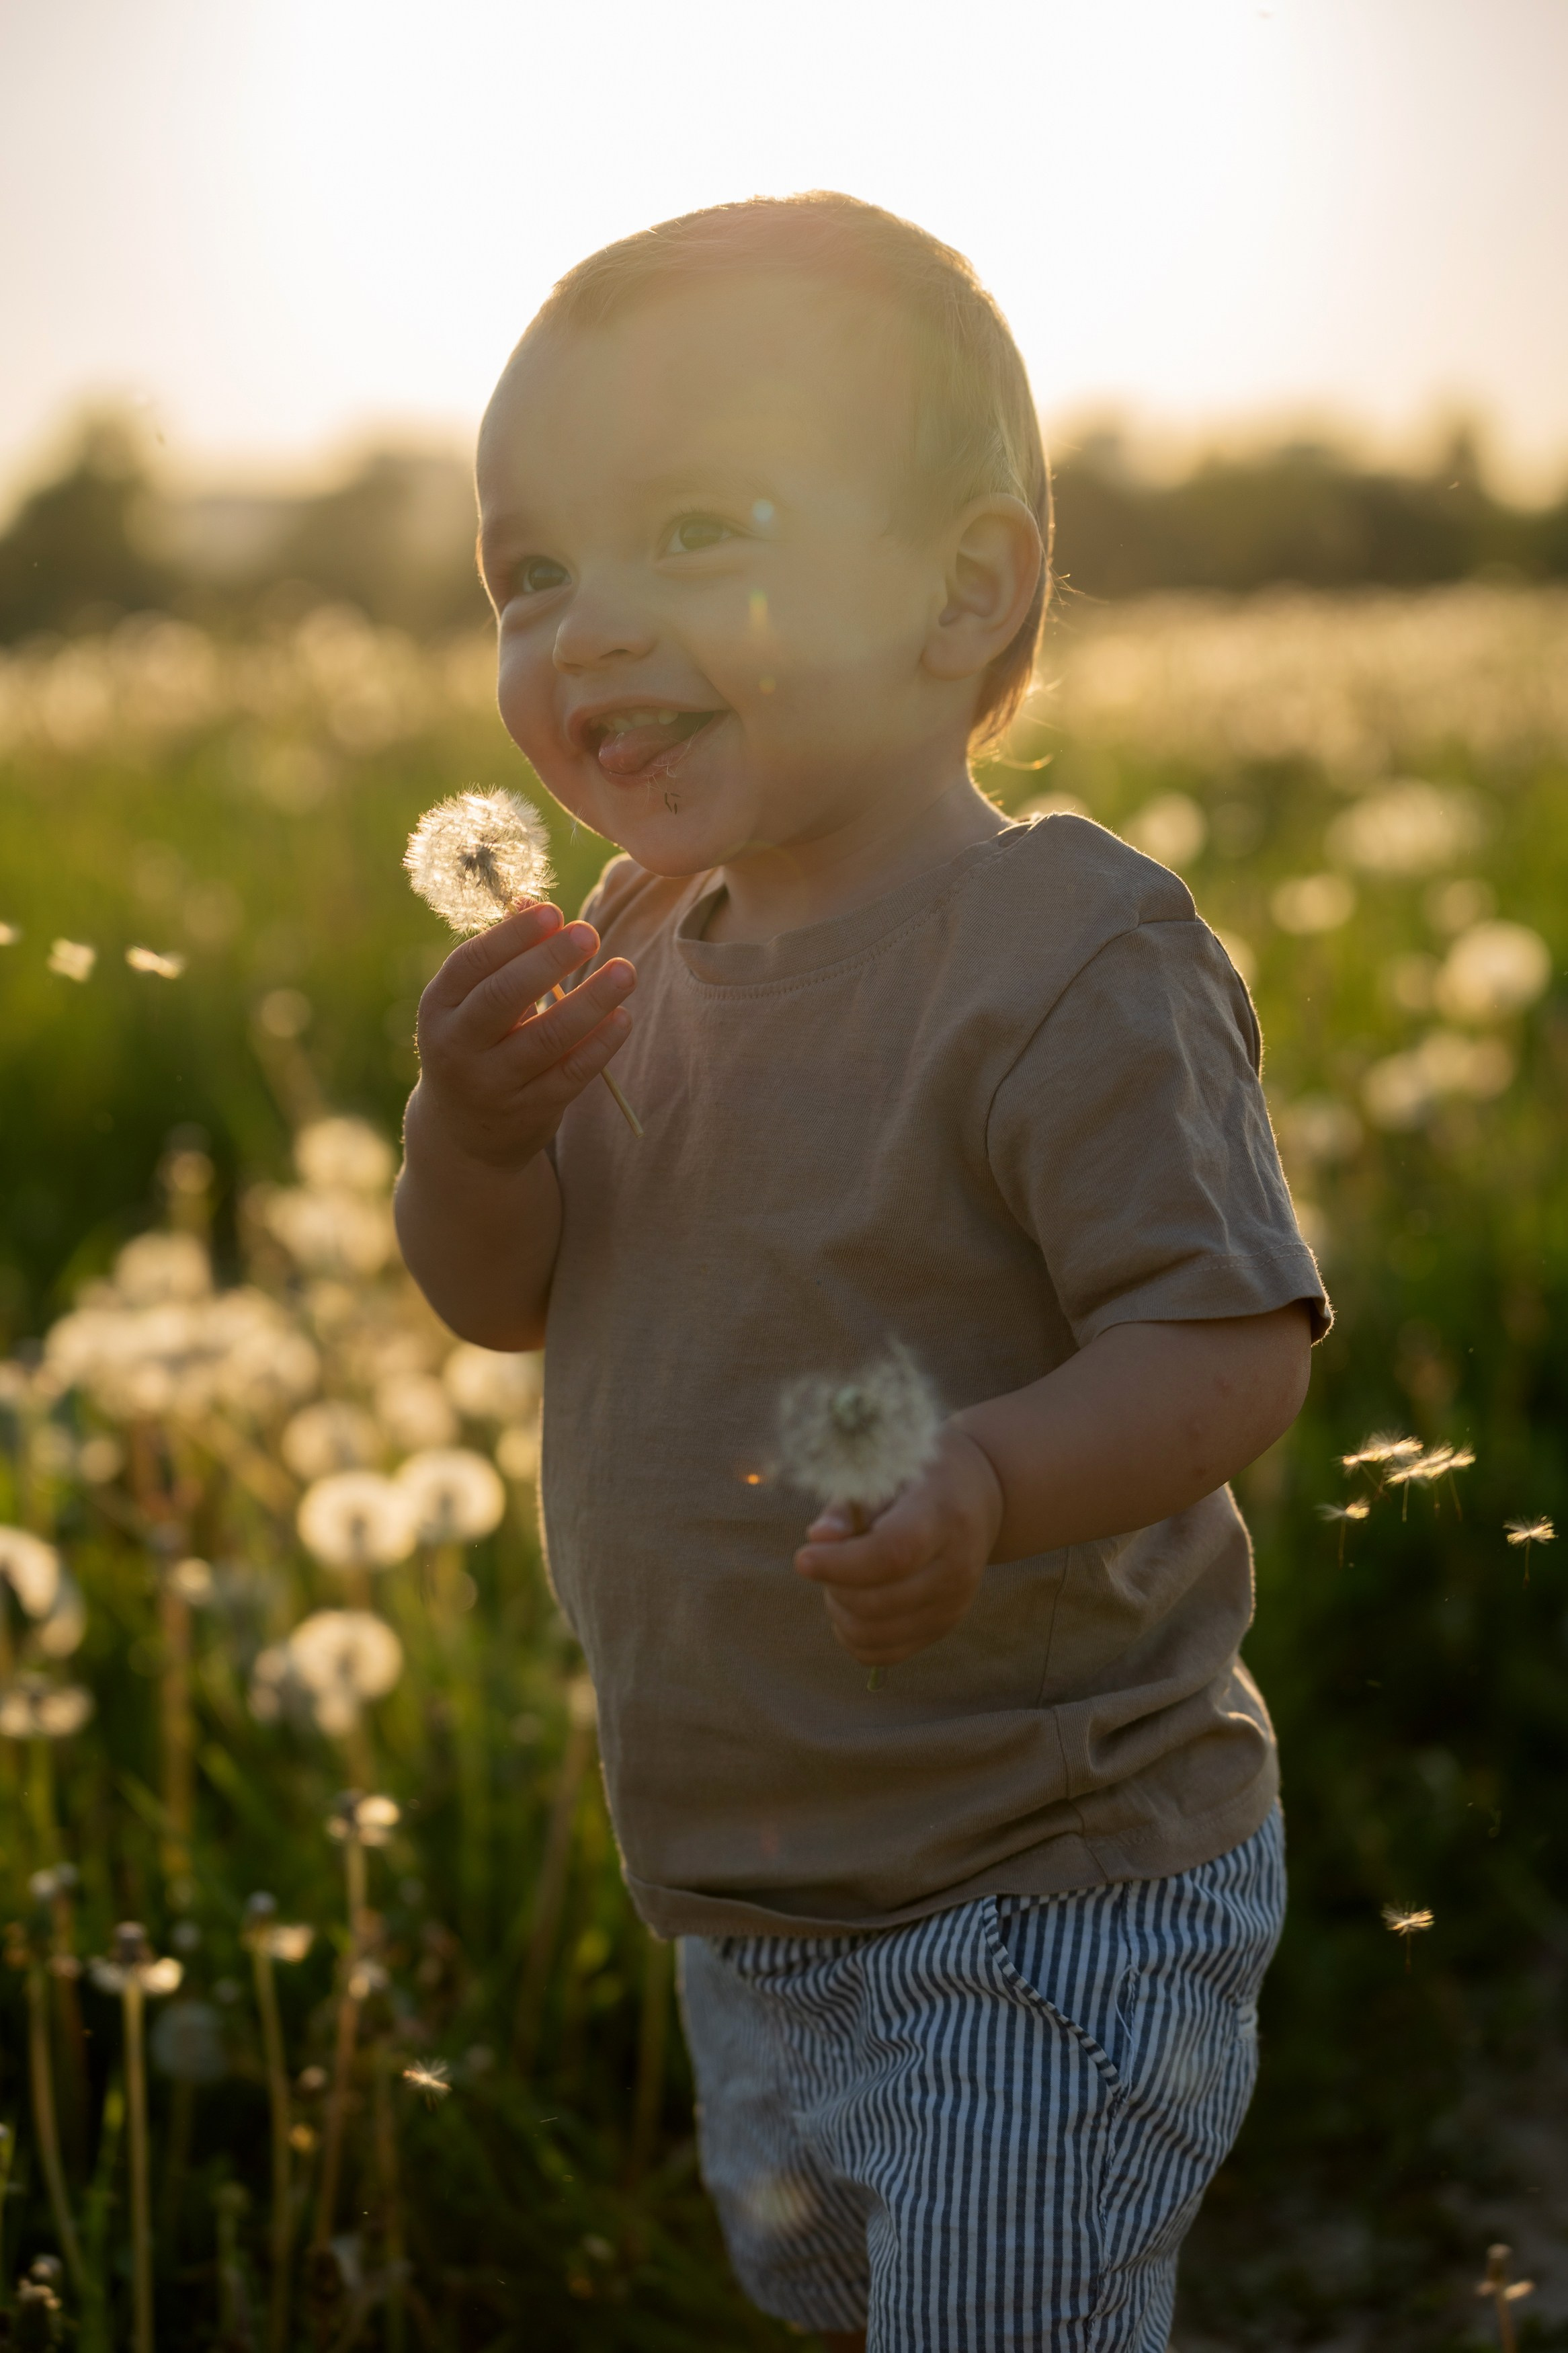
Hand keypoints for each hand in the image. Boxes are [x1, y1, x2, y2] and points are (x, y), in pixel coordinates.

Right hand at [410, 900, 634, 1169]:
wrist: (464, 1135)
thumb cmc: (478, 1044)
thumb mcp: (471, 1003)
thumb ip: (503, 957)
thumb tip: (533, 900)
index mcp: (438, 1008)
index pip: (472, 963)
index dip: (512, 935)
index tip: (553, 911)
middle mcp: (457, 1047)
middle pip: (503, 998)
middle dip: (549, 961)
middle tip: (589, 933)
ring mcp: (493, 1084)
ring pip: (546, 1039)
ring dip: (590, 1002)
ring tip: (625, 971)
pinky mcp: (531, 1112)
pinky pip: (571, 1074)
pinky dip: (600, 1045)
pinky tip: (623, 1017)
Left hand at [793, 1426, 1004, 1667]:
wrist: (973, 1497)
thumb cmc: (916, 1478)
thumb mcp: (886, 1471)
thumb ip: (849, 1504)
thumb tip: (818, 1537)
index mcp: (944, 1516)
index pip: (894, 1553)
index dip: (842, 1563)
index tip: (803, 1557)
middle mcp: (957, 1567)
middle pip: (879, 1602)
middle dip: (833, 1584)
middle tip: (823, 1557)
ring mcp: (953, 1604)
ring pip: (873, 1635)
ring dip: (839, 1610)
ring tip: (840, 1576)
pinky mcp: (942, 1628)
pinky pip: (881, 1654)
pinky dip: (852, 1634)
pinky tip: (851, 1601)